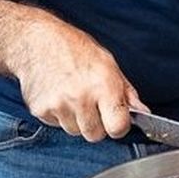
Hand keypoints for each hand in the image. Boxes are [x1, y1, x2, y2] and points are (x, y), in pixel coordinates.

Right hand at [8, 18, 146, 141]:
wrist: (35, 42)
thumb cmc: (74, 50)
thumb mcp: (109, 64)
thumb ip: (127, 92)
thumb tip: (142, 112)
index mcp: (103, 86)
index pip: (117, 128)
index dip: (119, 127)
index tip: (117, 120)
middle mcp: (80, 98)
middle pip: (95, 135)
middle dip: (97, 125)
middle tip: (93, 106)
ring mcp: (58, 105)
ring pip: (74, 131)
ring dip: (77, 120)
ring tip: (74, 96)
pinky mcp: (40, 110)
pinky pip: (56, 124)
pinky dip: (59, 115)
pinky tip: (59, 95)